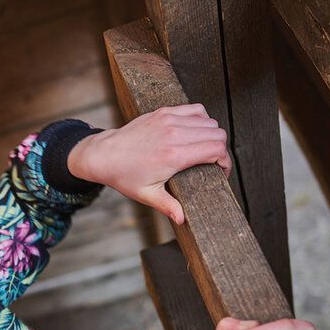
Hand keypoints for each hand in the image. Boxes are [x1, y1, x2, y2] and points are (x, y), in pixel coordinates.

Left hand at [67, 104, 230, 223]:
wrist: (104, 155)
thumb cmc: (125, 176)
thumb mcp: (147, 195)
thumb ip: (168, 206)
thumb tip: (182, 220)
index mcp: (174, 156)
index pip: (216, 150)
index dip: (225, 161)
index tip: (221, 171)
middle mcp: (174, 134)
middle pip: (217, 134)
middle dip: (221, 149)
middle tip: (214, 162)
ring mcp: (169, 120)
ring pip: (209, 121)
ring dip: (212, 135)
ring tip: (205, 149)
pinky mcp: (164, 112)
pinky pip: (196, 109)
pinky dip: (202, 119)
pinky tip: (197, 131)